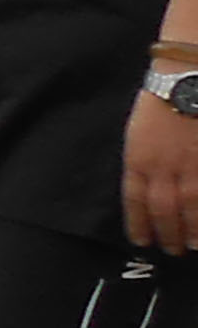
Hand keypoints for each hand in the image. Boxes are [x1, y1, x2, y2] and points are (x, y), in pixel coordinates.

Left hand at [132, 88, 197, 255]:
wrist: (187, 77)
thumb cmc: (161, 100)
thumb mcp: (139, 132)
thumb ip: (143, 161)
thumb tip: (143, 187)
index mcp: (139, 159)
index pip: (135, 201)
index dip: (138, 224)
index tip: (142, 240)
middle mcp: (164, 167)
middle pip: (163, 210)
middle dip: (167, 234)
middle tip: (172, 250)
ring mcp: (192, 166)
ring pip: (191, 207)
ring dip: (192, 230)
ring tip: (193, 245)